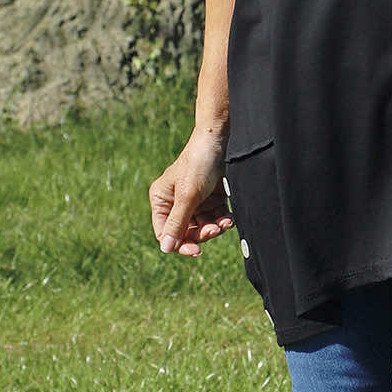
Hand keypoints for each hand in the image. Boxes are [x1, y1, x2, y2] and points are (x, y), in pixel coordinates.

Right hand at [149, 130, 233, 256]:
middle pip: (186, 231)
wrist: (220, 141)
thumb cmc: (198, 163)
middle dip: (202, 233)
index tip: (196, 251)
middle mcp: (175, 202)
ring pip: (203, 226)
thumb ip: (177, 223)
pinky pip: (215, 218)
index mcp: (161, 200)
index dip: (179, 244)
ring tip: (225, 223)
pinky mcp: (211, 199)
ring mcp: (194, 201)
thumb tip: (166, 249)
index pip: (165, 231)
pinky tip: (229, 218)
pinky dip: (223, 220)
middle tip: (215, 230)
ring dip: (215, 227)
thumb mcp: (188, 195)